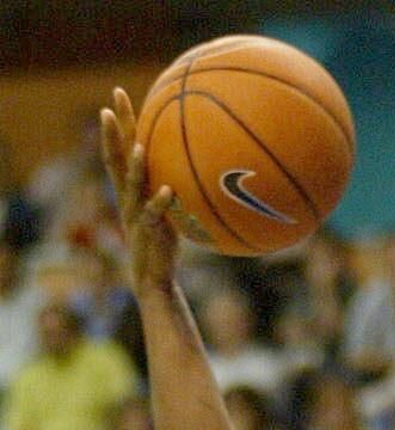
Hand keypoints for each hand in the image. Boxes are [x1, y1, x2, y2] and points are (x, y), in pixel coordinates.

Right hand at [101, 87, 180, 294]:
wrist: (155, 280)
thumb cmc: (163, 242)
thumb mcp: (167, 210)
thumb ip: (171, 185)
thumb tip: (195, 163)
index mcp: (130, 189)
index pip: (121, 149)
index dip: (119, 124)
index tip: (118, 95)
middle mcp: (127, 198)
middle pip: (116, 159)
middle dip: (114, 133)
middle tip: (110, 106)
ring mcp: (135, 215)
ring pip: (131, 186)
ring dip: (135, 166)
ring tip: (140, 146)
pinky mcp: (148, 234)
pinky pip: (152, 216)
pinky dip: (159, 202)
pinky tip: (167, 190)